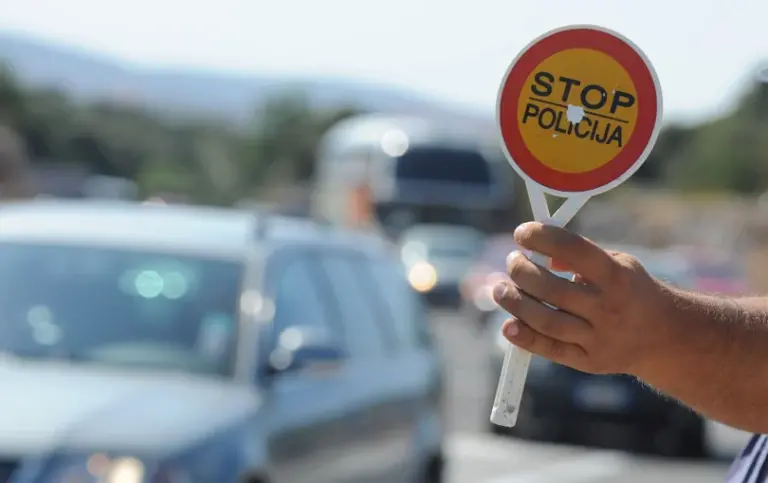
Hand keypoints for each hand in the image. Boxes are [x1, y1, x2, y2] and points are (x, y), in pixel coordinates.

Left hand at [492, 222, 677, 375]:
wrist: (665, 337)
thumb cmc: (630, 290)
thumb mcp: (618, 264)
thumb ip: (581, 256)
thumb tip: (543, 255)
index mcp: (616, 275)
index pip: (573, 249)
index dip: (542, 238)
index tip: (521, 233)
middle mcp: (608, 307)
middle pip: (552, 289)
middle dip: (522, 272)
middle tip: (511, 262)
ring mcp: (599, 337)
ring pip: (547, 321)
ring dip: (515, 303)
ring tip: (499, 289)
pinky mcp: (590, 360)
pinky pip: (552, 349)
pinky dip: (525, 338)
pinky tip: (508, 325)